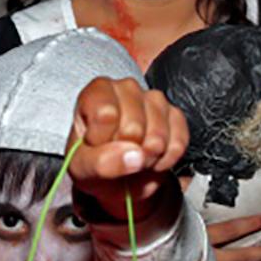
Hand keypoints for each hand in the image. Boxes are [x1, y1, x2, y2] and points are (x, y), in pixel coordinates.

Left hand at [67, 77, 187, 218]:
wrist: (115, 173)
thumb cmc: (93, 160)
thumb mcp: (82, 166)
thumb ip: (100, 161)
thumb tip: (134, 156)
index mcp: (98, 91)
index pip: (106, 115)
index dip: (102, 140)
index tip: (96, 145)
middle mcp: (127, 88)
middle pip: (134, 128)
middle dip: (126, 153)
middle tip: (117, 157)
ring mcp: (154, 99)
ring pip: (158, 137)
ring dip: (146, 159)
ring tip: (133, 159)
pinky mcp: (175, 115)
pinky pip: (178, 143)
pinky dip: (165, 160)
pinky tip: (152, 161)